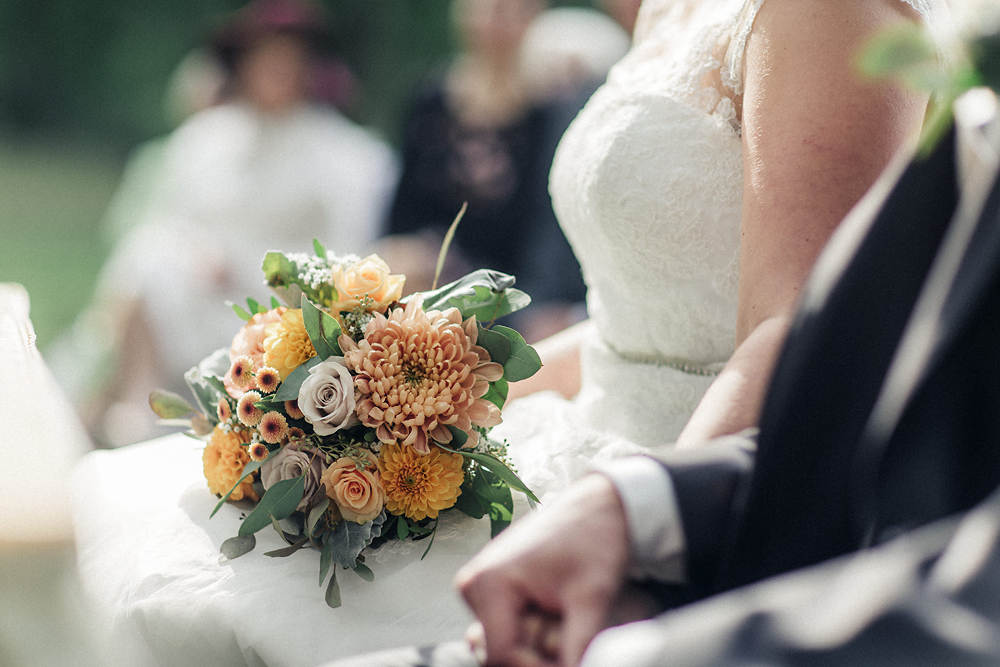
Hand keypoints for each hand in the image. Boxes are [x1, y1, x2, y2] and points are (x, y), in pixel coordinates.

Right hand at [455, 474, 630, 666]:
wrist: (596, 506)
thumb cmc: (594, 542)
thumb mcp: (591, 599)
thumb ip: (578, 646)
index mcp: (489, 583)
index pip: (502, 656)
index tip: (572, 665)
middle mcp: (473, 583)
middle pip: (499, 651)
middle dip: (536, 659)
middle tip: (573, 644)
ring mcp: (478, 583)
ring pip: (501, 641)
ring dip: (533, 648)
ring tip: (567, 628)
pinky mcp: (490, 584)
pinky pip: (503, 625)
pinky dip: (530, 632)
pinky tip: (557, 619)